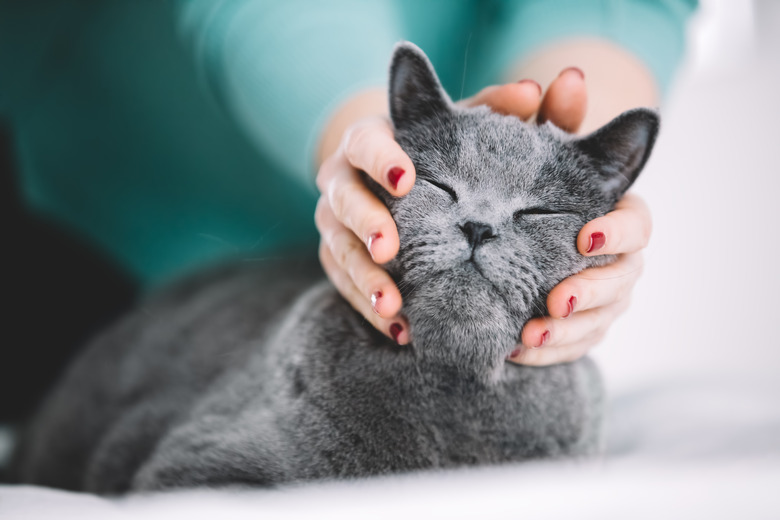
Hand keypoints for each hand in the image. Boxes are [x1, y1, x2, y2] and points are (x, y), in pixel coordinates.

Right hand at [315, 78, 547, 344]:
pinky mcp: (335, 257)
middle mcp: (341, 179)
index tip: (406, 179)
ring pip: (337, 249)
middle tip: (392, 250)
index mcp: (369, 140)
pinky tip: (400, 330)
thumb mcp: (460, 130)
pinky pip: (343, 285)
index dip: (380, 159)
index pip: (365, 143)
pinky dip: (368, 308)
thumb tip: (535, 90)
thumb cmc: (438, 153)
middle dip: (364, 225)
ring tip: (393, 307)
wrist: (399, 184)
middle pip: (341, 199)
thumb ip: (495, 110)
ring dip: (364, 279)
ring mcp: (333, 222)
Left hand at [510, 193, 650, 365]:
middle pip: (618, 282)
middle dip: (587, 293)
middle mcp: (624, 264)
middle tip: (559, 301)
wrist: (533, 239)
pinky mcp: (590, 329)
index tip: (586, 238)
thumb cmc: (544, 204)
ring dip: (564, 331)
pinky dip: (546, 352)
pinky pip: (574, 347)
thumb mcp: (551, 188)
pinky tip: (515, 351)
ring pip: (597, 321)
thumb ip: (548, 184)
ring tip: (532, 334)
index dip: (616, 234)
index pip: (635, 226)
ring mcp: (611, 301)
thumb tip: (514, 178)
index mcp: (623, 223)